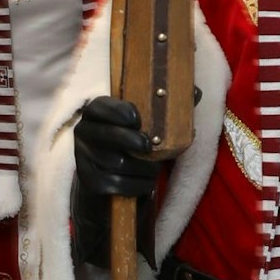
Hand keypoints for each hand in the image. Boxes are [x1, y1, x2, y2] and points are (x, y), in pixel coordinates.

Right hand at [74, 98, 156, 266]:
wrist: (109, 185)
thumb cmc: (131, 147)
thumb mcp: (147, 126)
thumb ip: (168, 109)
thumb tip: (196, 93)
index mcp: (95, 114)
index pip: (100, 107)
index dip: (118, 111)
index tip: (137, 119)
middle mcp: (83, 133)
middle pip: (107, 136)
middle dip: (130, 141)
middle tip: (148, 145)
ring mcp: (84, 160)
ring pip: (118, 164)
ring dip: (142, 168)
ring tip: (153, 168)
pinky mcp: (90, 183)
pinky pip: (118, 185)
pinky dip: (137, 186)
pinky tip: (144, 183)